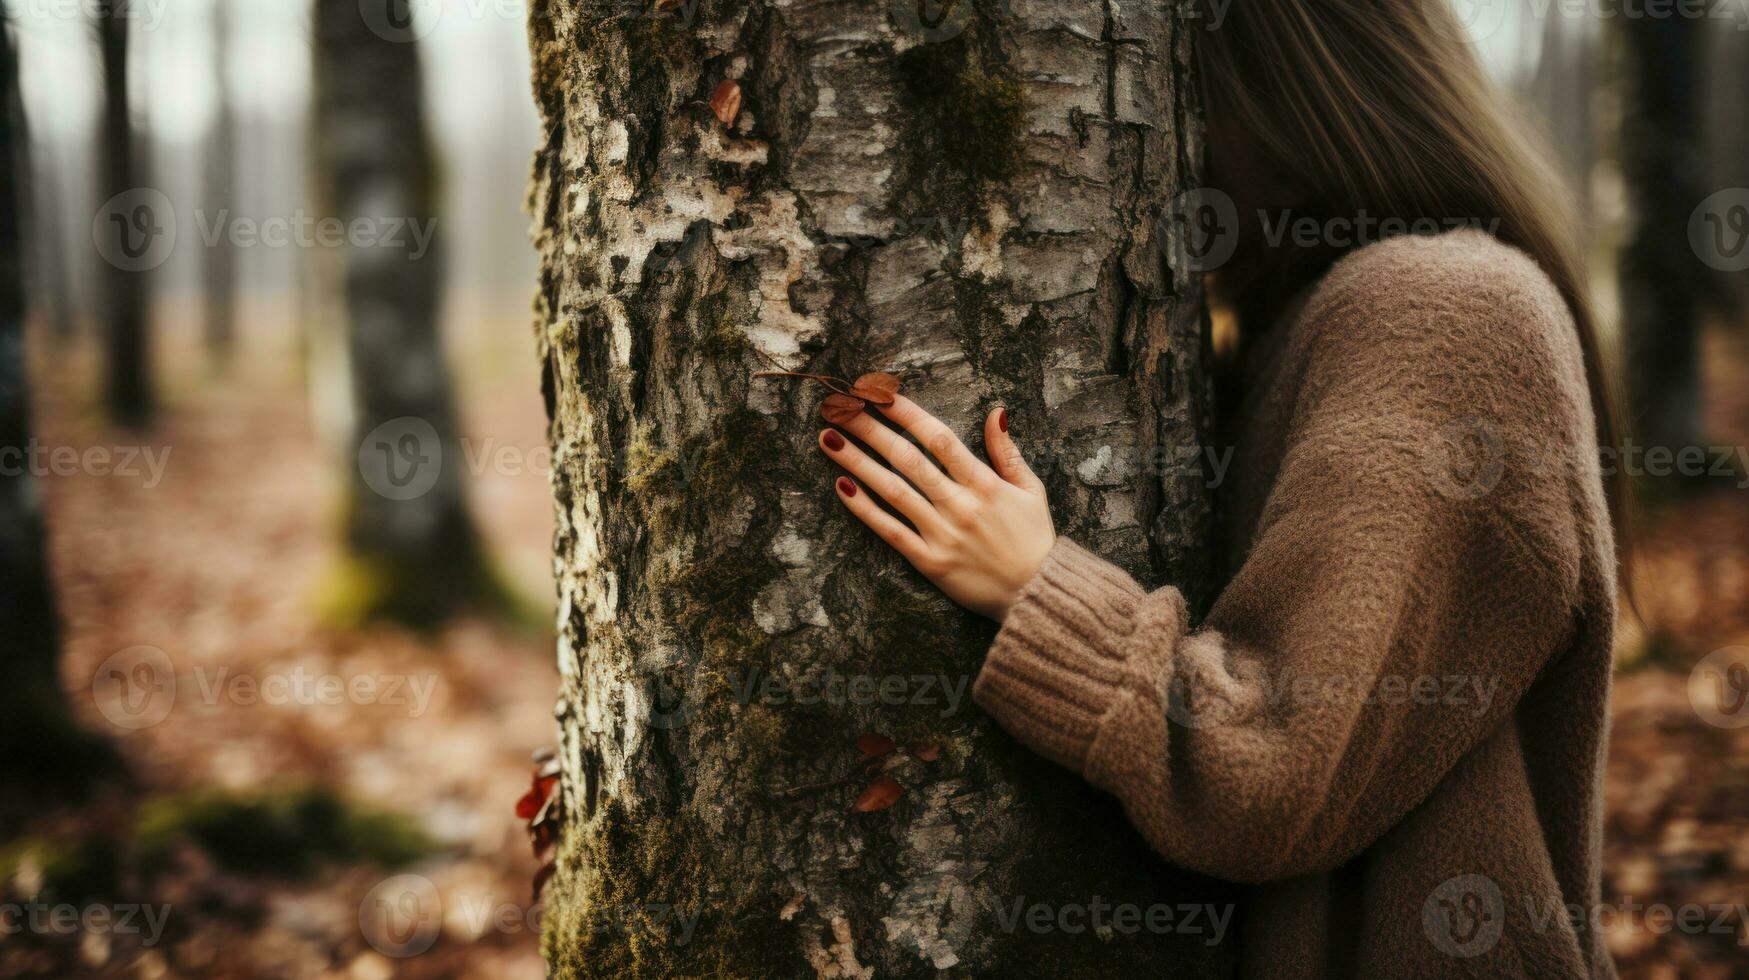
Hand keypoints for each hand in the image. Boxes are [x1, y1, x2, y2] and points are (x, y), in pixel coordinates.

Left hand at [818, 396, 1054, 622]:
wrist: (1036, 593)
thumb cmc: (1033, 539)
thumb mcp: (1030, 490)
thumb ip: (1007, 452)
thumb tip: (995, 412)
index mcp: (984, 483)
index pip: (938, 438)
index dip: (906, 413)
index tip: (879, 393)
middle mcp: (959, 505)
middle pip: (908, 459)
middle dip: (871, 429)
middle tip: (841, 406)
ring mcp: (942, 534)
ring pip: (893, 491)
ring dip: (857, 462)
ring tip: (828, 438)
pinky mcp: (929, 562)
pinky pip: (891, 531)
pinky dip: (865, 509)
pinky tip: (841, 486)